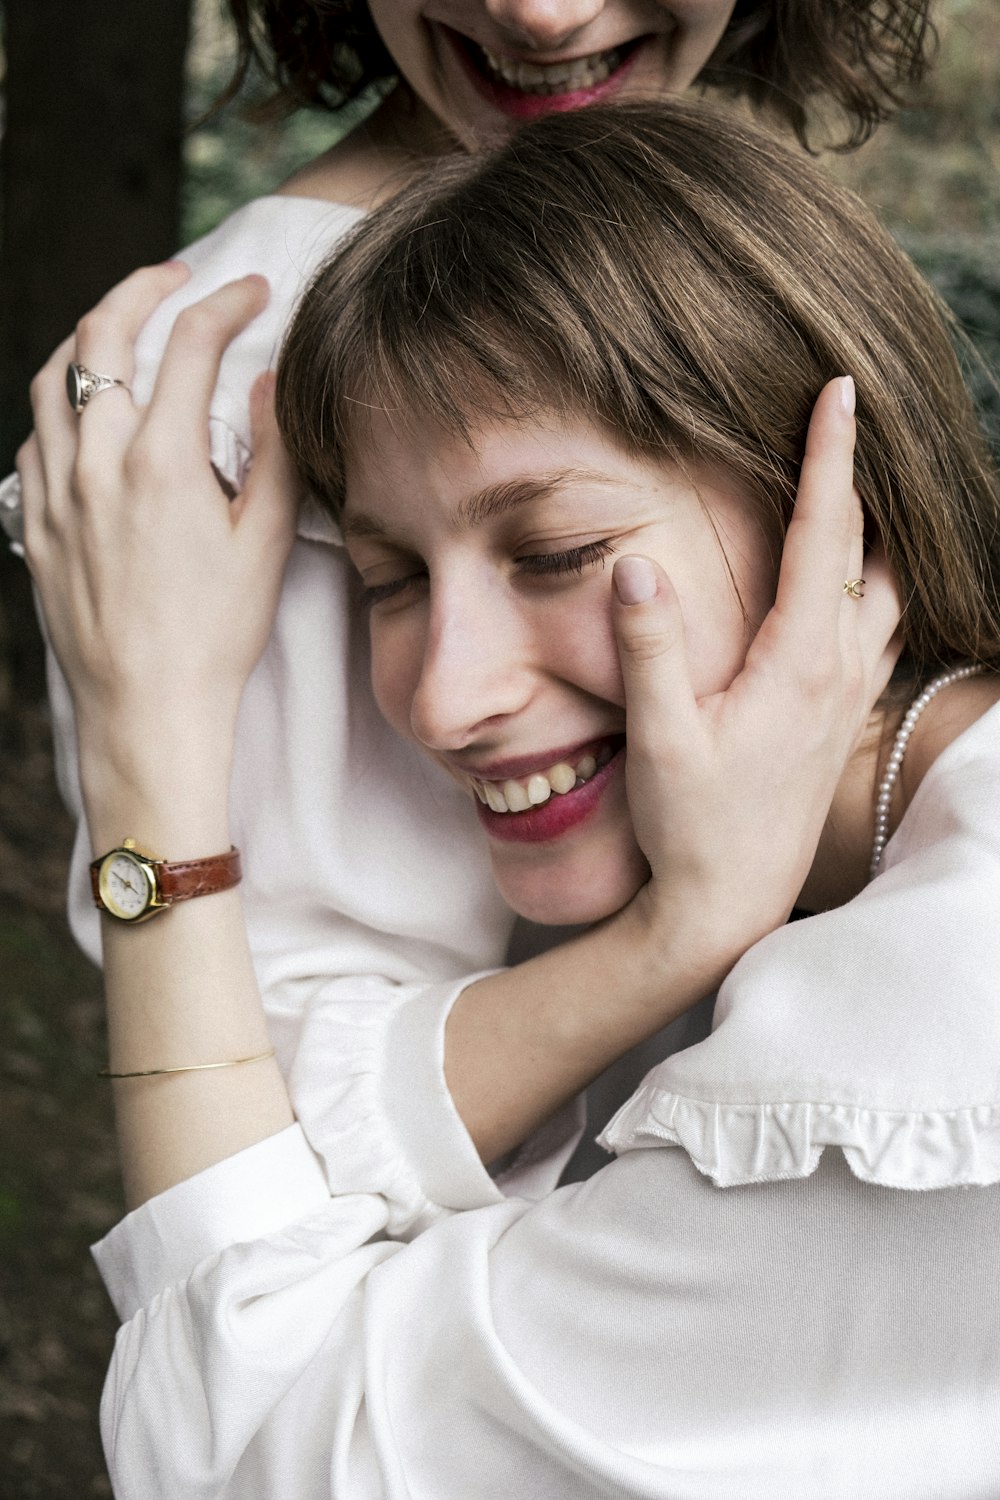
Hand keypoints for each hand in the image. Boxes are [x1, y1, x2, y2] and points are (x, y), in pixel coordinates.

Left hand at [17, 265, 298, 836]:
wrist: (147, 709)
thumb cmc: (214, 637)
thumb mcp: (262, 544)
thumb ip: (270, 454)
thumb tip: (266, 384)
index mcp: (164, 464)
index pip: (190, 346)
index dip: (227, 303)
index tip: (252, 292)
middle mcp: (98, 464)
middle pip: (103, 335)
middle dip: (143, 289)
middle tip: (178, 280)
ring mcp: (55, 492)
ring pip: (54, 377)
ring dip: (89, 338)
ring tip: (123, 332)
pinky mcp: (34, 523)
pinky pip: (34, 436)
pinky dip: (61, 404)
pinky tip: (88, 414)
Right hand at [611, 377, 900, 974]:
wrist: (730, 904)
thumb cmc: (693, 826)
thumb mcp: (660, 737)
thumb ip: (650, 647)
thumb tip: (637, 562)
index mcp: (801, 661)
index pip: (824, 533)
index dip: (831, 456)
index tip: (840, 389)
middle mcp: (839, 669)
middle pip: (865, 548)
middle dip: (857, 475)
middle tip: (843, 415)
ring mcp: (847, 697)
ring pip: (884, 589)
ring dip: (874, 532)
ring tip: (856, 487)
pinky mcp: (840, 720)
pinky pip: (879, 631)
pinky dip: (876, 586)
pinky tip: (860, 584)